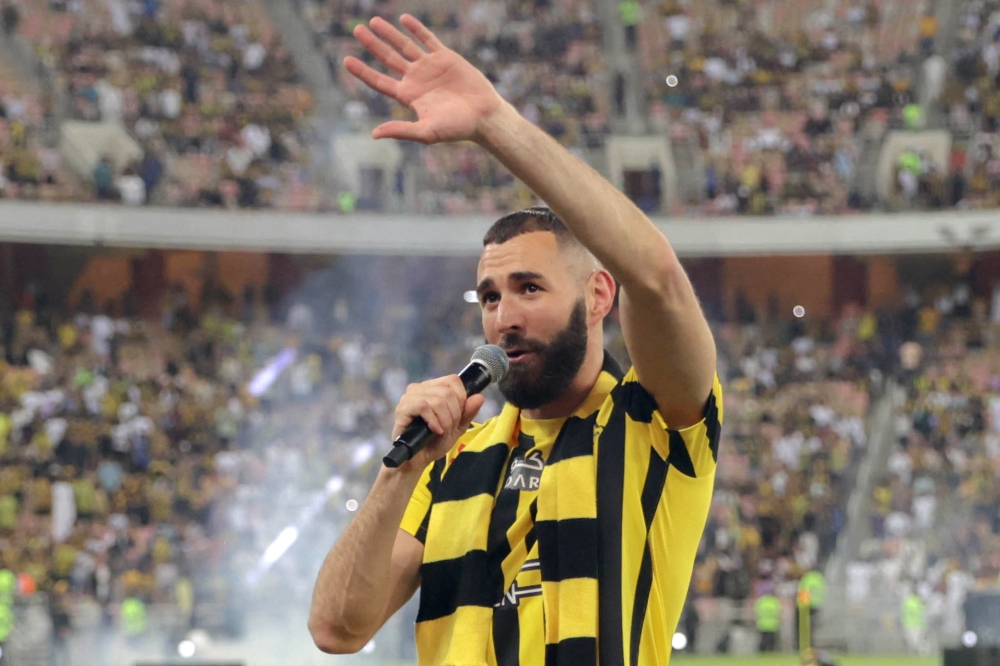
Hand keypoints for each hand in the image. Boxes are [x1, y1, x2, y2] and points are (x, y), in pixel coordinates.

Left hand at [344, 14, 504, 143]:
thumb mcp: (426, 132)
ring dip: (389, 33)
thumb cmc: (457, 128)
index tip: (347, 59)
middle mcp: (416, 80)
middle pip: (388, 58)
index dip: (362, 71)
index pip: (379, 81)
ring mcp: (430, 67)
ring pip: (405, 45)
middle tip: (356, 30)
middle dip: (372, 44)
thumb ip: (401, 130)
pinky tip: (404, 19)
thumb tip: (374, 134)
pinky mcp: (446, 57)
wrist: (484, 116)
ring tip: (373, 21)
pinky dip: (416, 29)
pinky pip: (428, 39)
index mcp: (408, 96)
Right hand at [391, 375, 484, 470]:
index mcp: (433, 388)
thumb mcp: (457, 428)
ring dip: (445, 420)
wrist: (417, 460)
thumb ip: (468, 412)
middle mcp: (420, 388)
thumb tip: (479, 397)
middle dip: (454, 414)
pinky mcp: (402, 408)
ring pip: (437, 399)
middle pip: (447, 392)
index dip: (461, 398)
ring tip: (441, 431)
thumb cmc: (434, 442)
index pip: (453, 380)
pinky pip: (423, 406)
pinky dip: (433, 420)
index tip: (457, 416)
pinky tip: (435, 430)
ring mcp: (409, 397)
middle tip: (448, 428)